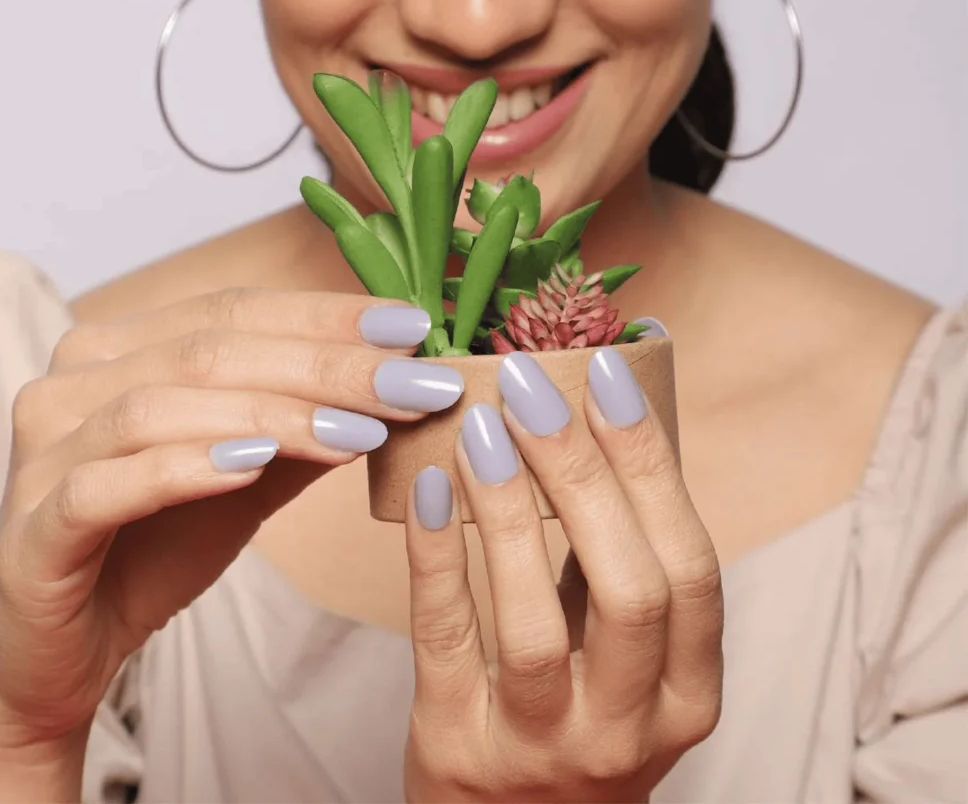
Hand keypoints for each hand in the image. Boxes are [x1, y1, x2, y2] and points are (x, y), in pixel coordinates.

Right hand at [0, 290, 461, 782]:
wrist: (62, 652)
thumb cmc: (155, 548)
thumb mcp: (249, 477)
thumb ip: (305, 427)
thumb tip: (393, 381)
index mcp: (121, 349)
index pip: (235, 309)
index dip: (326, 315)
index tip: (411, 328)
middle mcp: (75, 382)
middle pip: (210, 350)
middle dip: (326, 366)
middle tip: (413, 383)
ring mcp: (44, 451)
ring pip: (163, 405)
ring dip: (275, 415)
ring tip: (361, 431)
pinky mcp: (31, 527)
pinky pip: (109, 482)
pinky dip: (187, 468)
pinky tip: (257, 465)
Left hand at [403, 347, 722, 803]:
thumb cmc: (577, 718)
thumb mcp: (626, 658)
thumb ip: (618, 564)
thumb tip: (589, 425)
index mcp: (689, 692)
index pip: (693, 567)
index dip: (651, 466)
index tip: (609, 378)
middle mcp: (630, 727)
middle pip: (630, 589)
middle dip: (584, 474)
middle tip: (535, 389)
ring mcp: (544, 746)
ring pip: (536, 622)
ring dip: (511, 511)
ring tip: (485, 427)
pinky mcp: (459, 747)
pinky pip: (447, 641)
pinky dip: (439, 557)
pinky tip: (432, 489)